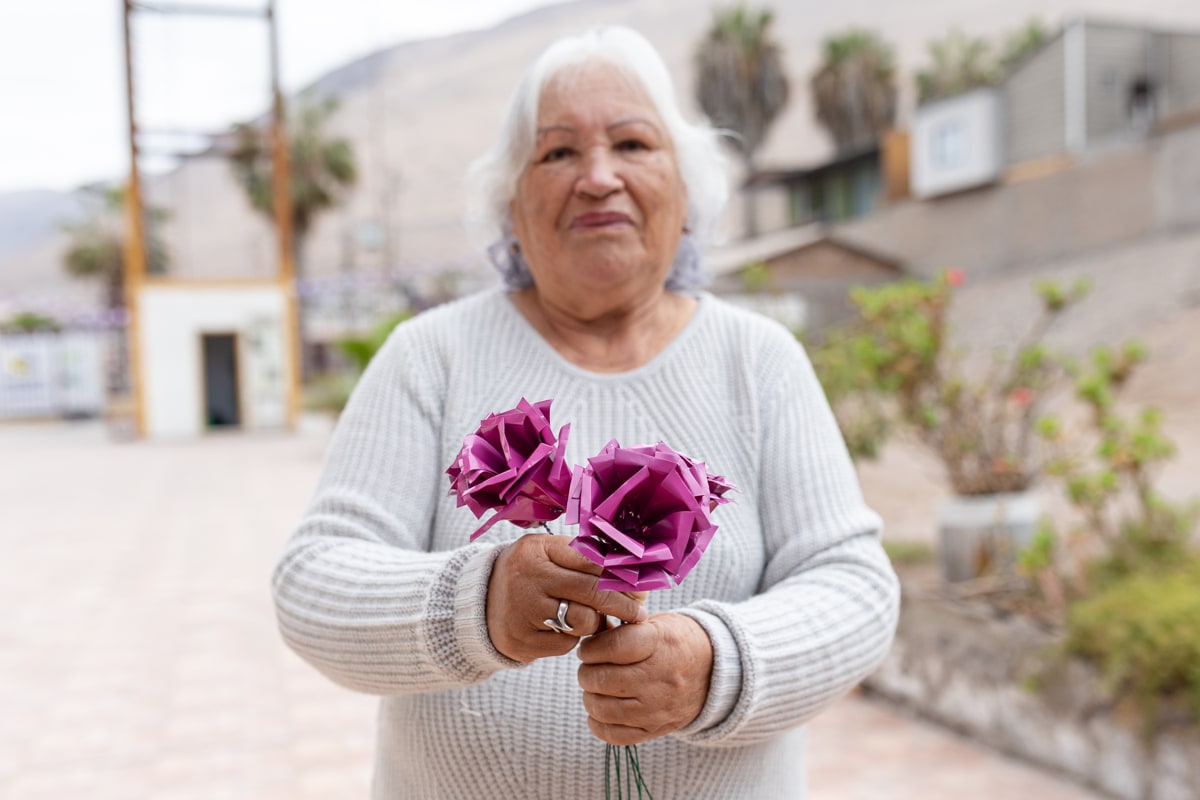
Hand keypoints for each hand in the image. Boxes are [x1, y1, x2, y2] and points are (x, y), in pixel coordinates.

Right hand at [486, 534, 648, 663]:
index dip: (620, 575)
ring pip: (582, 622)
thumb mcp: (546, 552)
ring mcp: (522, 613)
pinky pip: (566, 644)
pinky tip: (563, 628)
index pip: (590, 561)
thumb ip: (581, 556)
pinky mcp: (521, 641)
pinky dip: (572, 638)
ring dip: (594, 622)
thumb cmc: (527, 573)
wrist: (479, 602)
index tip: (640, 585)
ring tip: (589, 616)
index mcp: (537, 551)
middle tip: (639, 612)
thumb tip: (630, 569)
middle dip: (622, 603)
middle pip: (591, 592)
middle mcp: (527, 580)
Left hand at [577, 612, 712, 744]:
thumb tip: (587, 639)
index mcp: (660, 644)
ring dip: (590, 697)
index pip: (613, 647)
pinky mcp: (655, 728)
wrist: (712, 670)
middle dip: (586, 672)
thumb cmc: (675, 642)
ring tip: (595, 687)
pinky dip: (598, 723)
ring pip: (603, 709)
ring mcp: (658, 708)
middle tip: (590, 667)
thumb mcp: (654, 624)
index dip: (591, 648)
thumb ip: (620, 630)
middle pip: (603, 680)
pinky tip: (599, 711)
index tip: (587, 648)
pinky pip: (615, 734)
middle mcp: (660, 679)